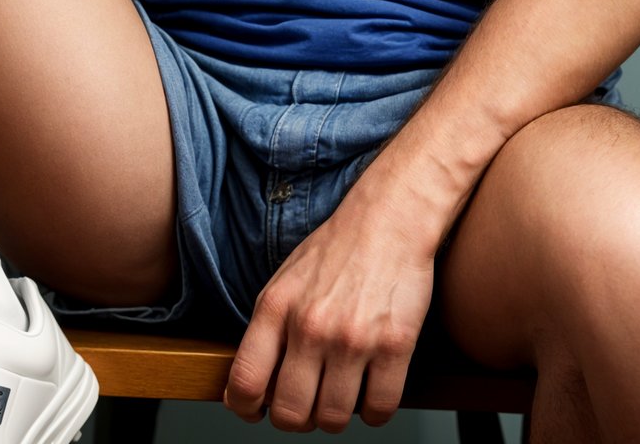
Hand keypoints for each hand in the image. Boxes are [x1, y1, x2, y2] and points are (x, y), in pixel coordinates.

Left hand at [224, 194, 435, 431]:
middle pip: (289, 414)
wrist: (389, 218)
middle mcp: (311, 326)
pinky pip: (379, 410)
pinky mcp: (395, 346)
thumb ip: (267, 331)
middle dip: (297, 418)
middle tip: (308, 402)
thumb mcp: (284, 281)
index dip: (247, 409)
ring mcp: (353, 338)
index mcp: (276, 308)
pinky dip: (375, 411)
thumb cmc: (337, 250)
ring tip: (343, 390)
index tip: (259, 409)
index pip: (245, 383)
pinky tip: (373, 388)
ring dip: (337, 414)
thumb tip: (251, 386)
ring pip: (334, 420)